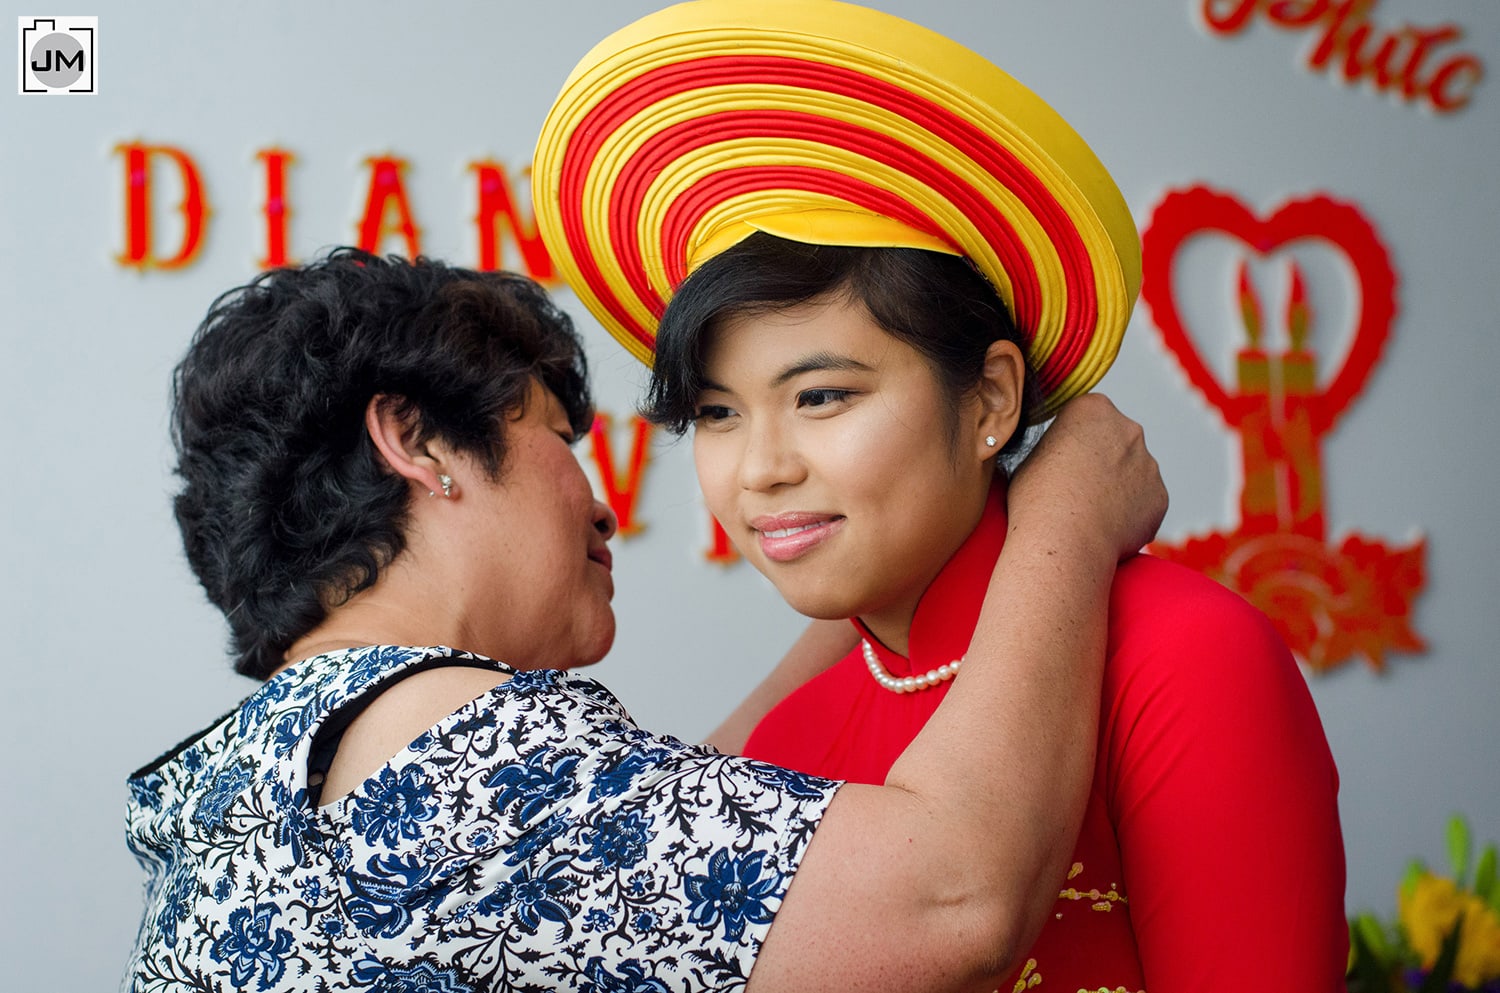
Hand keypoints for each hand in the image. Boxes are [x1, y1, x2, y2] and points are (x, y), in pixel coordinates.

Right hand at [1009, 393, 1166, 559]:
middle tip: (1078, 486)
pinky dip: (1129, 511)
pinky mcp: (1160, 497)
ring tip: (1089, 511)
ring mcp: (1149, 464)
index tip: (1062, 459)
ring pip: (1133, 471)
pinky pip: (1144, 501)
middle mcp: (1128, 429)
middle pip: (1116, 439)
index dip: (1072, 439)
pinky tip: (1105, 525)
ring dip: (1117, 485)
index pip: (1086, 415)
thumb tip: (1066, 457)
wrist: (1062, 541)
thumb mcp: (1033, 456)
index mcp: (1093, 409)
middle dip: (1102, 458)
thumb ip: (1058, 446)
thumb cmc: (1037, 499)